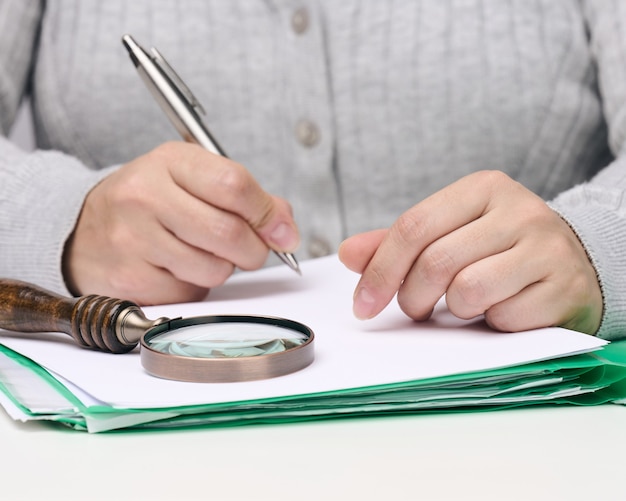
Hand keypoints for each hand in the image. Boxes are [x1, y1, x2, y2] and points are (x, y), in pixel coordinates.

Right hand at [63, 141, 298, 304]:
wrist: (83, 229)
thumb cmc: (150, 203)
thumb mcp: (193, 179)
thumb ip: (246, 198)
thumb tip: (285, 230)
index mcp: (170, 161)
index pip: (234, 185)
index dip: (268, 214)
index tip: (282, 232)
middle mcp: (145, 195)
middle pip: (229, 233)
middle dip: (254, 250)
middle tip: (249, 250)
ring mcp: (132, 238)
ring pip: (214, 269)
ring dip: (221, 268)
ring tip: (199, 253)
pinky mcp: (128, 278)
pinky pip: (190, 293)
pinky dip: (194, 286)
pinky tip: (174, 268)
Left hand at [338, 170, 602, 334]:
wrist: (574, 262)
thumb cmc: (498, 248)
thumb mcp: (449, 232)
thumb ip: (399, 242)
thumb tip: (347, 254)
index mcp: (483, 188)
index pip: (414, 227)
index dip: (380, 270)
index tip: (363, 304)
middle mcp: (518, 210)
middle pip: (436, 262)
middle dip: (412, 297)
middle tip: (416, 308)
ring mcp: (546, 247)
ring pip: (468, 291)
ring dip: (456, 310)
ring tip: (465, 303)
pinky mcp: (564, 287)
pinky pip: (504, 317)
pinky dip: (491, 323)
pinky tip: (502, 308)